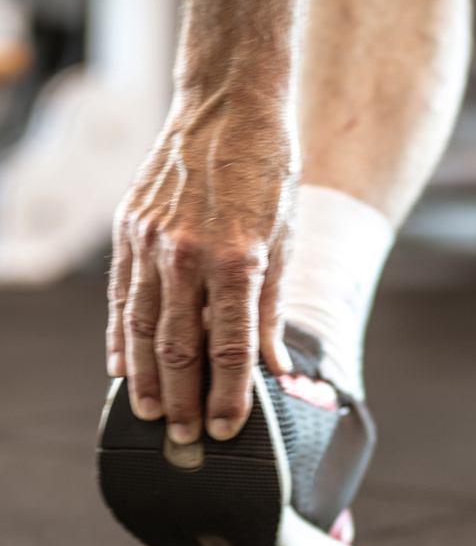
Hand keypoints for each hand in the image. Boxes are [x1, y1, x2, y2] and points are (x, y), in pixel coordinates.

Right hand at [106, 98, 295, 443]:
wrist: (229, 107)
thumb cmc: (269, 174)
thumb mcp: (285, 241)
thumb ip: (272, 309)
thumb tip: (275, 367)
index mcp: (239, 259)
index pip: (230, 348)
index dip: (229, 395)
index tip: (227, 429)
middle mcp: (190, 253)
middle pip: (181, 348)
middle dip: (183, 400)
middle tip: (184, 438)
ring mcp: (152, 240)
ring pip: (143, 328)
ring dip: (145, 379)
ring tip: (149, 416)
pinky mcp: (129, 229)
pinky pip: (122, 297)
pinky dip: (121, 337)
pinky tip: (122, 367)